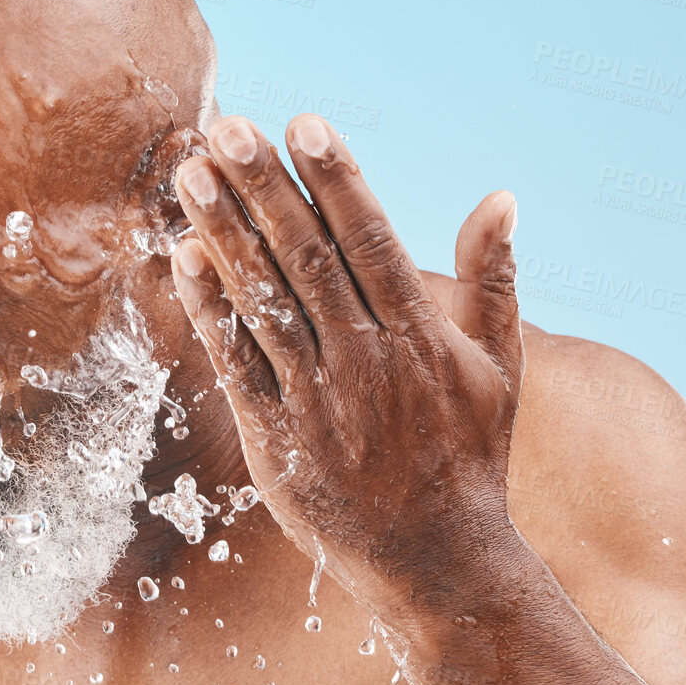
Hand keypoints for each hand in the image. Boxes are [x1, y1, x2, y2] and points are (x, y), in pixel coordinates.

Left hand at [170, 114, 522, 603]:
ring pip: (265, 302)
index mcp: (421, 338)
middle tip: (227, 126)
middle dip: (264, 188)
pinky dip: (210, 311)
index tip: (303, 121)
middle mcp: (367, 362)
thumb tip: (503, 196)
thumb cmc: (471, 457)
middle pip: (307, 258)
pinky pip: (236, 364)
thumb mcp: (501, 369)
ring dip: (224, 234)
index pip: (371, 239)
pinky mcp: (276, 440)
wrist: (437, 562)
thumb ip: (496, 280)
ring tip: (191, 173)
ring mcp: (318, 401)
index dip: (335, 178)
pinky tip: (183, 258)